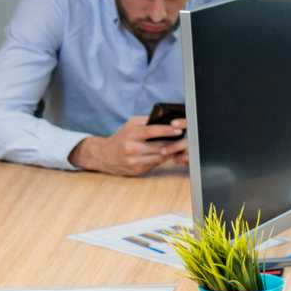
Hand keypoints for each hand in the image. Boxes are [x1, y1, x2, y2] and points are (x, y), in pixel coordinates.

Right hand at [69, 115, 187, 175]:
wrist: (103, 155)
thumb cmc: (121, 137)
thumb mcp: (130, 125)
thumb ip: (146, 122)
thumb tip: (166, 119)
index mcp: (130, 134)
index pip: (151, 131)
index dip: (167, 131)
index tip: (179, 130)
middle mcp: (132, 148)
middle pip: (159, 147)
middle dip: (175, 144)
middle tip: (187, 140)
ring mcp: (134, 161)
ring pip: (160, 157)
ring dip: (173, 153)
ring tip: (183, 147)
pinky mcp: (137, 170)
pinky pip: (156, 164)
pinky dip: (165, 159)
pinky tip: (172, 155)